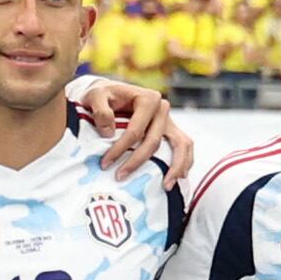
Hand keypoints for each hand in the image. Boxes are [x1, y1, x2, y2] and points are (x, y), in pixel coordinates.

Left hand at [80, 78, 196, 184]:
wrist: (111, 93)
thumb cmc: (102, 95)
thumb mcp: (95, 96)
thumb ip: (100, 110)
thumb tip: (109, 133)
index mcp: (148, 99)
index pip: (136, 130)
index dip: (120, 149)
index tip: (104, 164)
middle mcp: (162, 108)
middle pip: (154, 141)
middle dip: (137, 162)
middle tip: (119, 177)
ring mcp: (169, 120)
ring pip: (181, 144)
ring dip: (176, 167)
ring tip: (167, 186)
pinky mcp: (171, 130)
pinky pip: (184, 146)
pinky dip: (185, 162)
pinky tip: (179, 178)